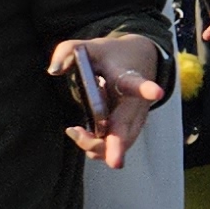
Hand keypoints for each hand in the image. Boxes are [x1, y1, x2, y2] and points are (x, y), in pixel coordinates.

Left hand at [50, 37, 164, 168]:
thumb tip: (54, 71)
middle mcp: (136, 103)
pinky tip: (82, 135)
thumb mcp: (88, 47)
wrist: (140, 59)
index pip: (137, 84)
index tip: (156, 92)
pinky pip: (115, 146)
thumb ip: (67, 51)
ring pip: (121, 143)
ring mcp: (135, 118)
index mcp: (128, 78)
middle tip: (115, 162)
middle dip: (119, 145)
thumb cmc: (110, 55)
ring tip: (75, 131)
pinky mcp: (131, 128)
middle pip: (128, 128)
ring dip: (97, 146)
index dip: (147, 89)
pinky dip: (97, 147)